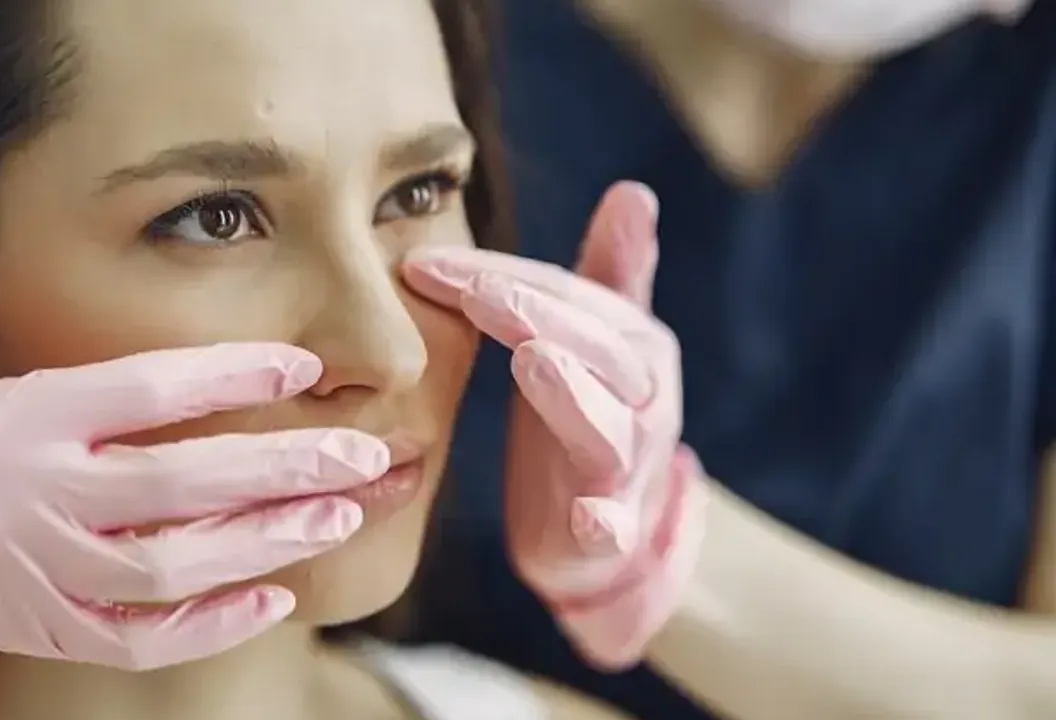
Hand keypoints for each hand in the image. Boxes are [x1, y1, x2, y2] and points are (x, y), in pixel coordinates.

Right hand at [0, 202, 386, 696]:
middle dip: (276, 470)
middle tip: (363, 455)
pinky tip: (276, 601)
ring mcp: (42, 573)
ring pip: (167, 569)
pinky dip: (206, 627)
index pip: (138, 393)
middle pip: (174, 488)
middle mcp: (38, 499)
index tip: (303, 362)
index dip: (224, 374)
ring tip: (340, 518)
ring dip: (260, 546)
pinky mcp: (47, 628)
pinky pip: (135, 639)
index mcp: (21, 423)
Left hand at [403, 182, 704, 668]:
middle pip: (599, 350)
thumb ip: (610, 272)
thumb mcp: (594, 343)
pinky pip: (613, 526)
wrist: (601, 535)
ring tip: (536, 362)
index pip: (566, 298)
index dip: (502, 275)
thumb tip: (634, 190)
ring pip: (608, 428)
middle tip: (482, 293)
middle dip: (538, 316)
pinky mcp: (610, 529)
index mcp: (631, 347)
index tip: (425, 263)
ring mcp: (628, 467)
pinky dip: (606, 523)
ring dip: (575, 397)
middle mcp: (641, 399)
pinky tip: (591, 519)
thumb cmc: (583, 422)